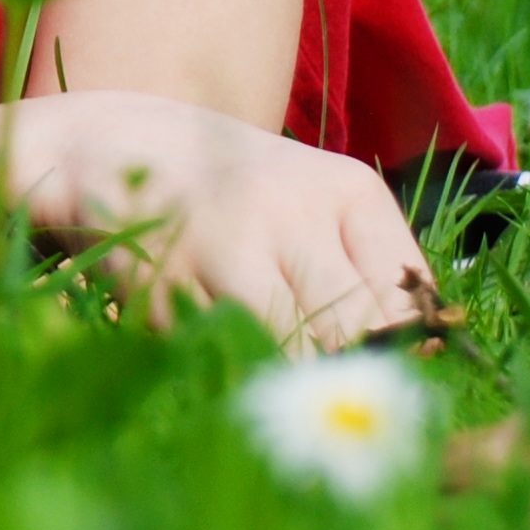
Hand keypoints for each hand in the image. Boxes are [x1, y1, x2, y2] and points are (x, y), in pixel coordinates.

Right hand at [17, 89, 437, 348]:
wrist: (104, 143)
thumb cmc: (234, 189)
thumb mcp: (315, 207)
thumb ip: (370, 276)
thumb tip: (426, 358)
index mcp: (345, 190)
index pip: (405, 304)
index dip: (396, 353)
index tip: (372, 368)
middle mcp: (287, 207)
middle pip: (350, 335)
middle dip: (339, 371)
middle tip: (320, 385)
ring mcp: (218, 240)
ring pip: (286, 352)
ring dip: (276, 368)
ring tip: (255, 350)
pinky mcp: (161, 276)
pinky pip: (214, 351)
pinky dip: (211, 354)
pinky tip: (193, 317)